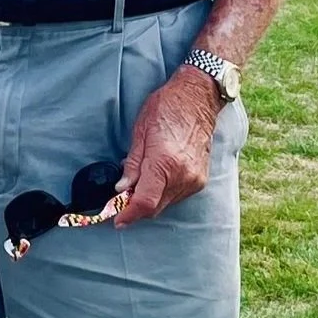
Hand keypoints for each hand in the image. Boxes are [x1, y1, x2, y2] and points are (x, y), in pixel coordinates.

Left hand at [114, 67, 222, 225]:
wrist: (199, 98)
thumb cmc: (167, 107)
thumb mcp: (140, 131)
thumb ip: (132, 164)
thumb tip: (122, 188)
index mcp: (165, 162)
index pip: (145, 202)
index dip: (128, 215)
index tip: (117, 220)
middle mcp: (183, 175)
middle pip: (154, 208)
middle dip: (135, 208)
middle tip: (120, 201)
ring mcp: (195, 179)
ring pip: (165, 204)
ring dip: (149, 200)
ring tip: (138, 182)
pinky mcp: (201, 180)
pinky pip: (176, 196)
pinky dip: (163, 193)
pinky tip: (156, 178)